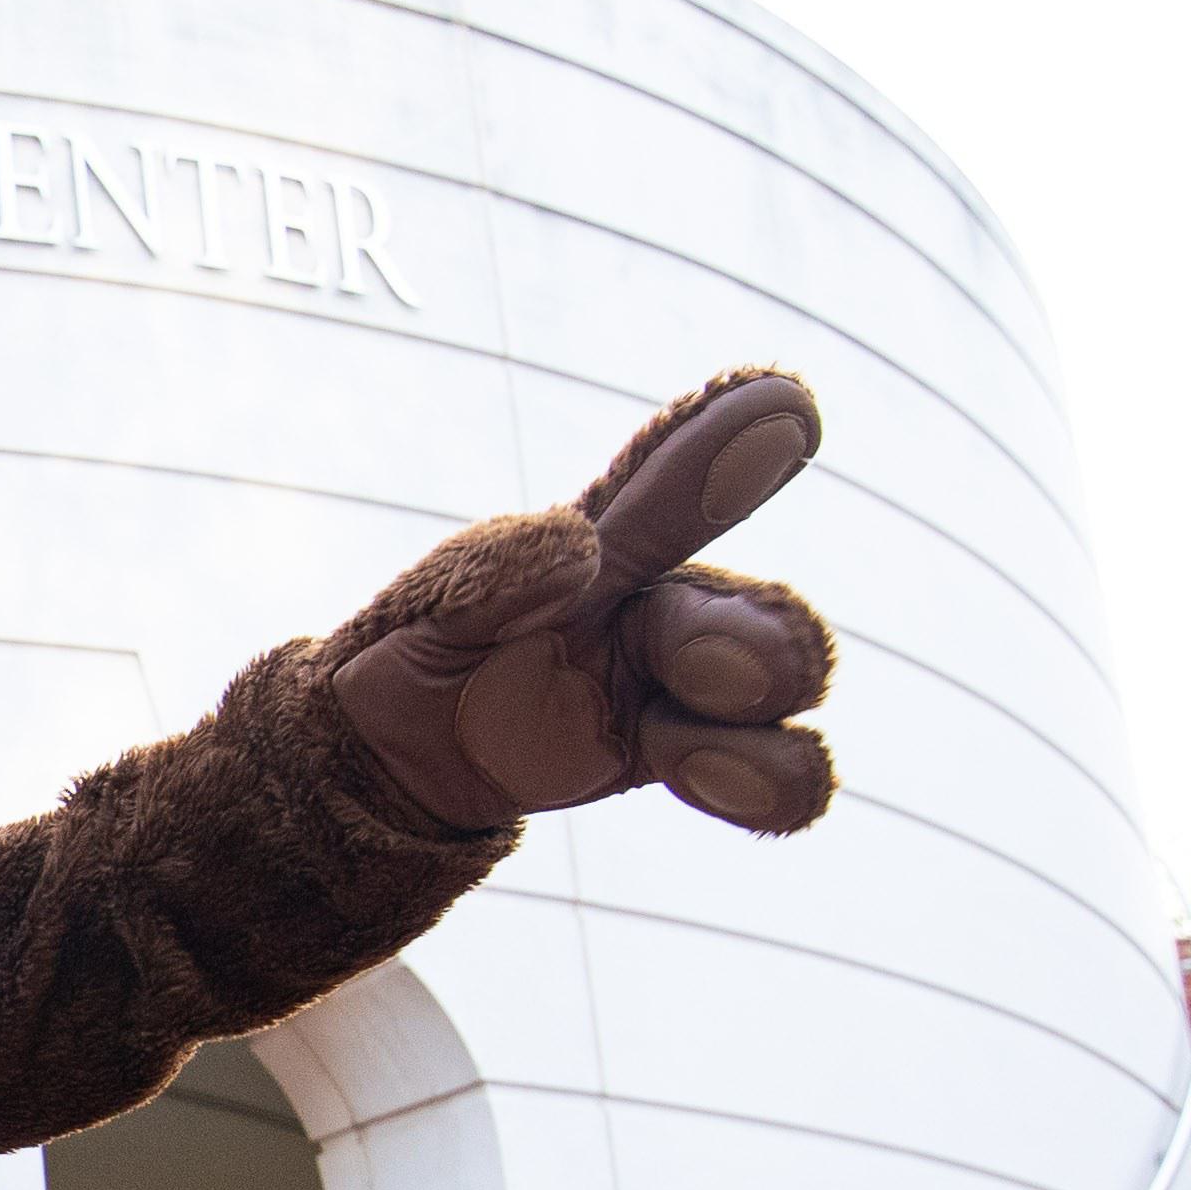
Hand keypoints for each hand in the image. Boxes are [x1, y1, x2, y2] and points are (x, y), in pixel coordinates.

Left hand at [328, 368, 841, 835]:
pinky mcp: (687, 762)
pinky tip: (701, 780)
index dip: (732, 444)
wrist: (400, 764)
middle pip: (759, 609)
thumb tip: (578, 549)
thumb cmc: (419, 661)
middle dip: (750, 636)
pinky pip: (781, 776)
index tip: (790, 408)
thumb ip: (491, 577)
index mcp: (603, 547)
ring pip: (790, 678)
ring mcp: (686, 689)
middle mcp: (663, 608)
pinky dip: (770, 782)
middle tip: (694, 668)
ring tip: (673, 743)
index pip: (671, 484)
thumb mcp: (427, 615)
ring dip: (762, 708)